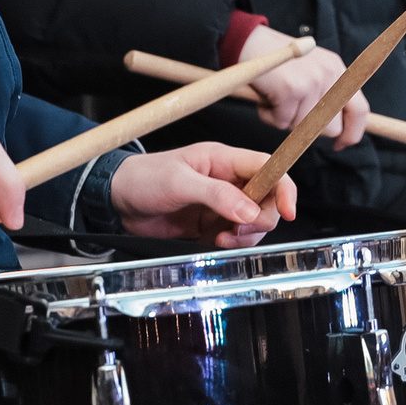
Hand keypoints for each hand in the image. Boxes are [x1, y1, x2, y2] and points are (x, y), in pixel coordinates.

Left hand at [110, 142, 292, 248]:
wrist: (117, 201)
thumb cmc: (144, 178)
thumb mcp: (180, 182)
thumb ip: (216, 195)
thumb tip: (249, 210)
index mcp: (224, 160)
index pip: (269, 168)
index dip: (284, 188)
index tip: (288, 211)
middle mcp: (227, 181)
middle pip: (267, 200)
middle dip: (261, 218)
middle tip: (238, 228)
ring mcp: (220, 204)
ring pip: (254, 221)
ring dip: (246, 234)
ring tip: (223, 237)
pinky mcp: (211, 225)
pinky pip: (236, 236)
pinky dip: (233, 244)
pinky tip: (215, 242)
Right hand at [239, 24, 366, 146]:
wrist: (248, 41)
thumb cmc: (277, 60)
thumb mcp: (311, 70)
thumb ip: (325, 94)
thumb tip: (334, 130)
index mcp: (337, 70)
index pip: (359, 110)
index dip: (351, 133)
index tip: (340, 144)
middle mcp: (329, 75)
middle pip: (331, 128)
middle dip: (310, 130)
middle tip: (291, 113)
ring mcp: (311, 82)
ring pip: (303, 128)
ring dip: (284, 120)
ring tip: (275, 99)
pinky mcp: (292, 90)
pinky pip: (282, 122)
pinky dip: (269, 116)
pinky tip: (265, 97)